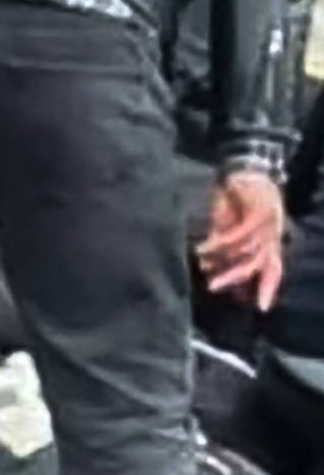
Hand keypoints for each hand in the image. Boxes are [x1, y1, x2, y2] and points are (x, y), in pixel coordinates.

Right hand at [201, 170, 287, 312]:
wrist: (242, 166)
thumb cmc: (235, 196)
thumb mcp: (229, 223)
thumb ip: (225, 244)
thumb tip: (212, 268)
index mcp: (270, 239)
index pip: (273, 269)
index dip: (267, 288)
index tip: (258, 309)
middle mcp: (273, 234)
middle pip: (260, 264)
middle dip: (237, 278)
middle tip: (213, 286)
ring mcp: (267, 223)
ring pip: (248, 251)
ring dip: (223, 260)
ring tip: (202, 264)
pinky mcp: (256, 211)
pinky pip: (238, 234)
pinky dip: (219, 243)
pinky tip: (204, 247)